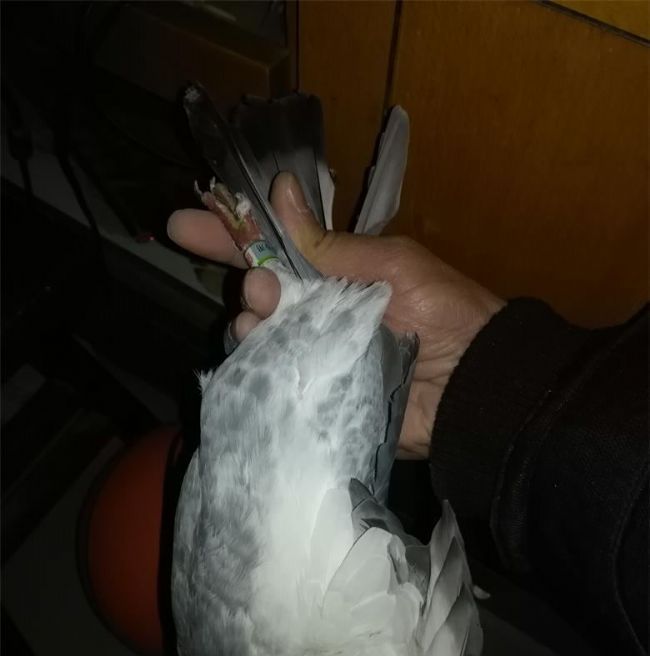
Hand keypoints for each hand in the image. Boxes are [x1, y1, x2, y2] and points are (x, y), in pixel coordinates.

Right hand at [167, 172, 503, 458]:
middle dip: (246, 281)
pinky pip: (274, 384)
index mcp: (336, 276)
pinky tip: (265, 361)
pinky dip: (261, 371)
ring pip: (258, 339)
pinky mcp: (318, 397)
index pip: (272, 250)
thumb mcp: (395, 264)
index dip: (230, 235)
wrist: (476, 385)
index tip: (186, 221)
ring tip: (265, 320)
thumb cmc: (446, 313)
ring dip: (251, 324)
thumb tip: (282, 192)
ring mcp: (315, 357)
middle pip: (258, 295)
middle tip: (259, 284)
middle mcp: (318, 315)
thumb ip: (335, 243)